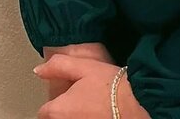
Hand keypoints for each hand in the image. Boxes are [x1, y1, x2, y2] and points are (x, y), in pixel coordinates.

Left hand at [33, 54, 151, 117]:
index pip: (43, 112)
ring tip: (90, 109)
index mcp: (57, 111)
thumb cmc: (113, 87)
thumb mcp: (84, 67)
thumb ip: (58, 66)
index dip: (54, 102)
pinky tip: (97, 115)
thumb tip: (39, 70)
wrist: (140, 105)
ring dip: (75, 117)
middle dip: (63, 112)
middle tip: (80, 102)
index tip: (67, 97)